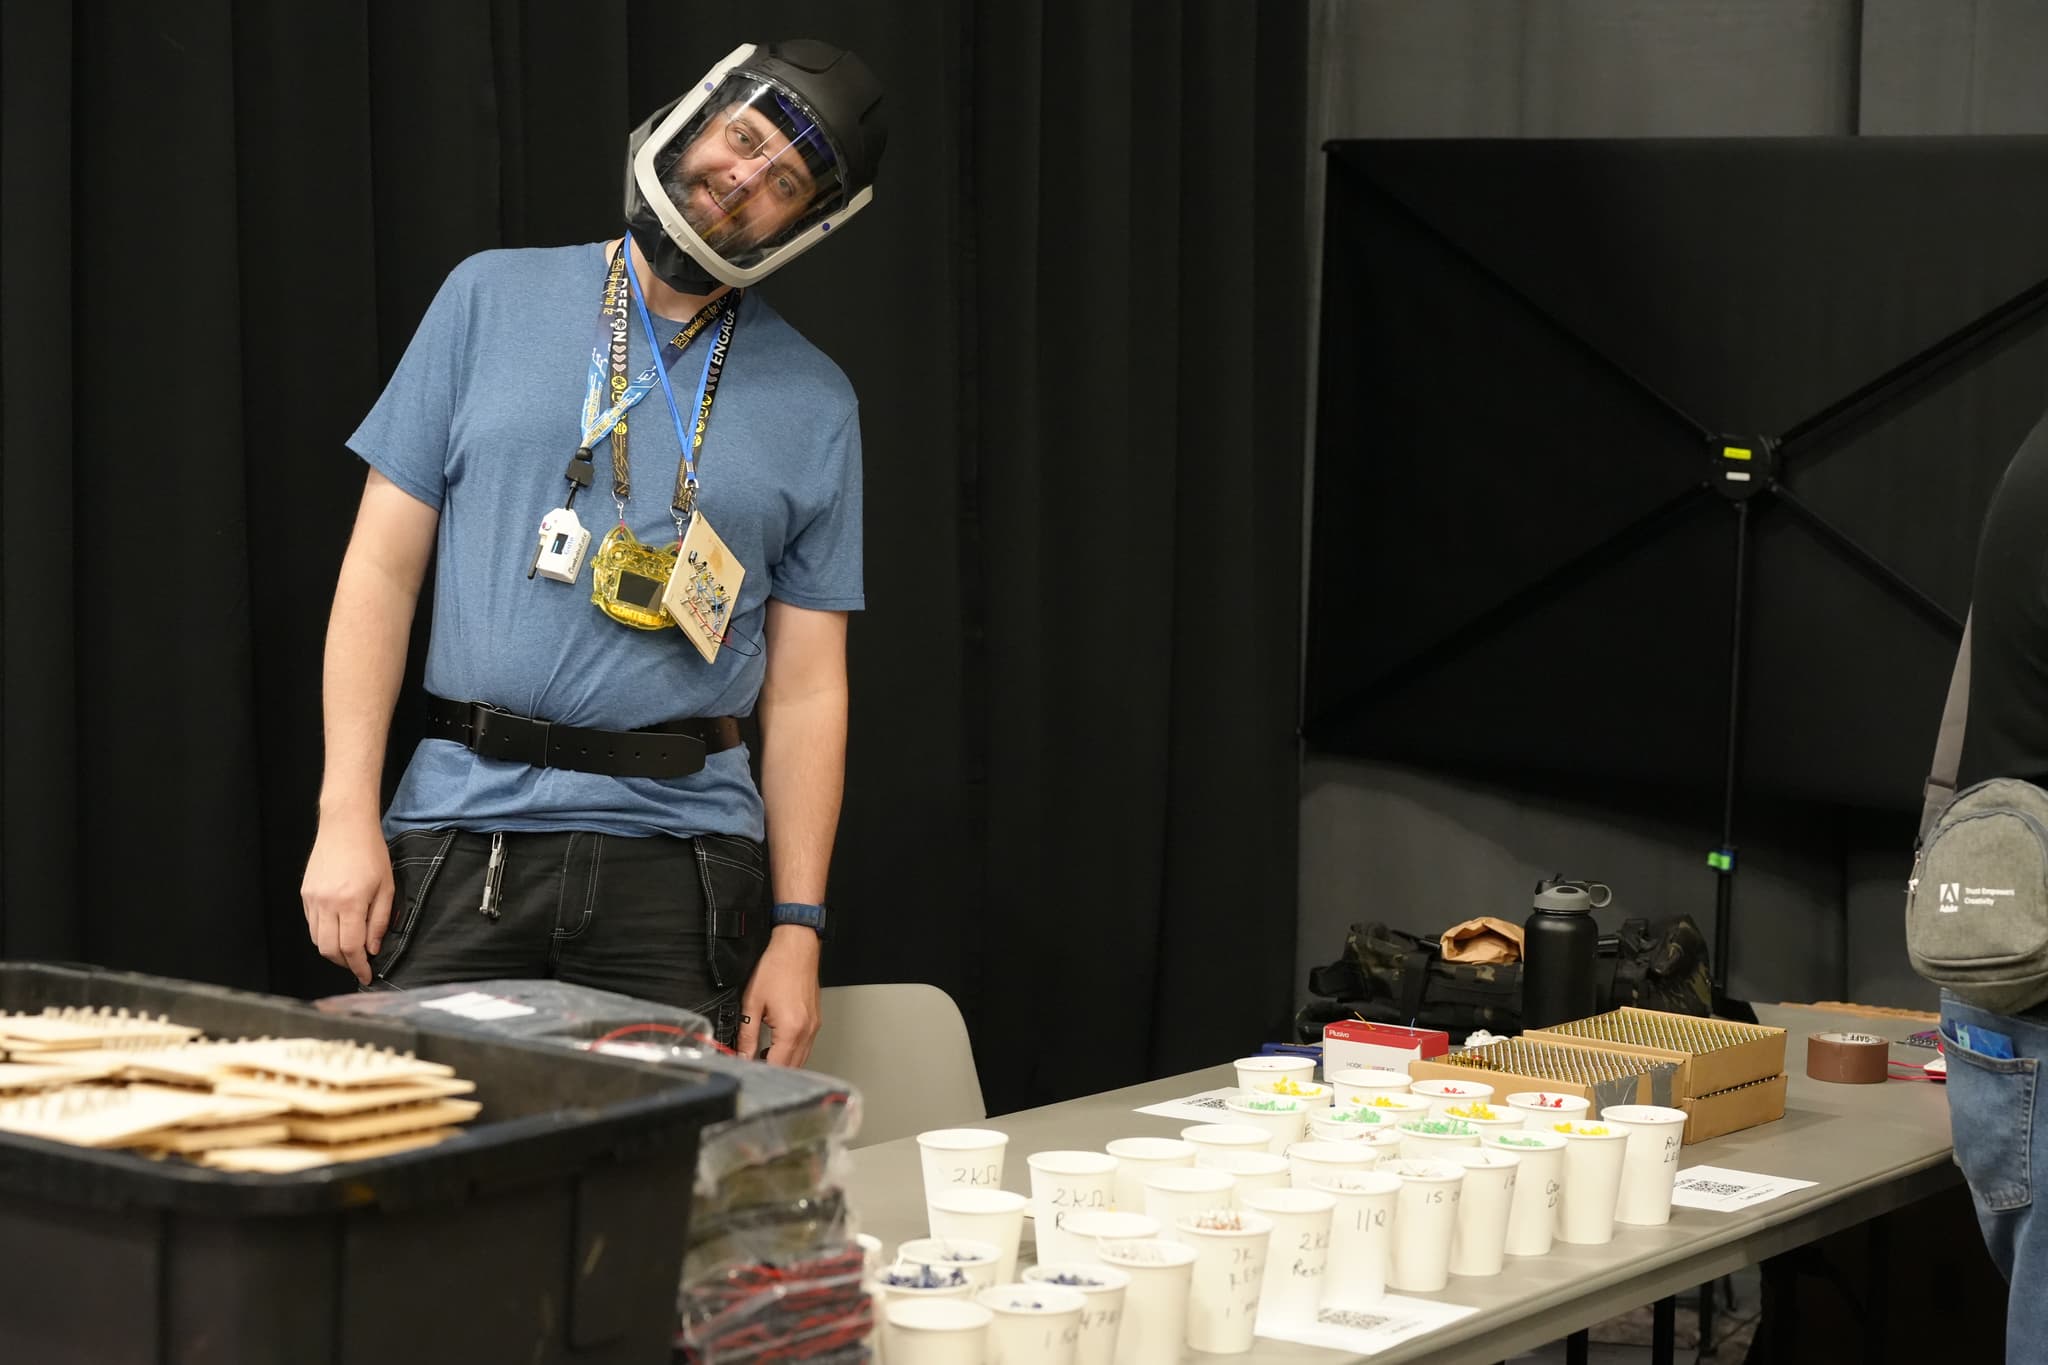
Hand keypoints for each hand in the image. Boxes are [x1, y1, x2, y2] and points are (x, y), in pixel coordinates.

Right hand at [301, 812, 393, 985]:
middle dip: (345, 963)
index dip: (359, 967)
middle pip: (329, 950)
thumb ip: (379, 921)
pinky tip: (338, 930)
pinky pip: (312, 925)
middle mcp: (327, 904)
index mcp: (350, 903)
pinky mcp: (305, 894)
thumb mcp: (387, 887)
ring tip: (350, 950)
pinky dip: (323, 934)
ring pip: (317, 940)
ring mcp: (312, 899)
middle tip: (359, 964)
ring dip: (333, 951)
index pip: (351, 948)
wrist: (345, 826)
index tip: (366, 976)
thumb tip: (372, 949)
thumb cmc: (371, 853)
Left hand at [736, 925, 821, 1065]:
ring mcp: (814, 1026)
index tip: (749, 1070)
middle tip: (754, 1065)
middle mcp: (807, 1030)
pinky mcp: (816, 1020)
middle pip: (793, 1067)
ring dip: (784, 1062)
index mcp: (791, 1029)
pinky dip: (793, 1051)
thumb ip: (747, 1034)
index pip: (778, 1065)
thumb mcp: (753, 1003)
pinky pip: (806, 1045)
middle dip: (774, 1070)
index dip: (762, 1071)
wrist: (797, 948)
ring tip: (764, 1055)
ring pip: (802, 1058)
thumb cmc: (777, 968)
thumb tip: (742, 1054)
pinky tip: (778, 1045)